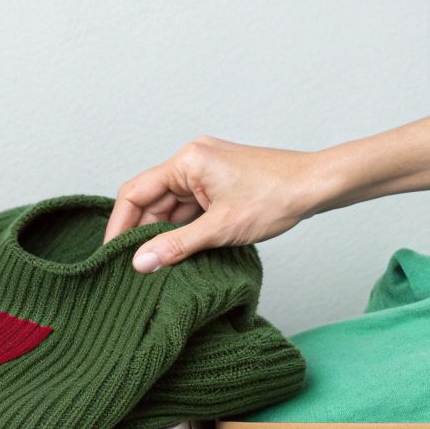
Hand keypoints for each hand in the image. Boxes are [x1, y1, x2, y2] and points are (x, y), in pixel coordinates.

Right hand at [105, 137, 344, 272]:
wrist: (317, 186)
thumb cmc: (277, 196)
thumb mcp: (220, 229)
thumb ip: (176, 247)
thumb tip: (140, 263)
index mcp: (187, 162)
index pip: (135, 192)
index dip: (119, 225)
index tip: (112, 253)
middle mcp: (192, 161)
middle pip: (152, 200)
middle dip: (143, 233)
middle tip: (134, 267)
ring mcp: (206, 171)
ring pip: (172, 207)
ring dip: (165, 234)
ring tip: (157, 265)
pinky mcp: (219, 183)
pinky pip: (190, 208)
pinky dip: (184, 229)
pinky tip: (181, 253)